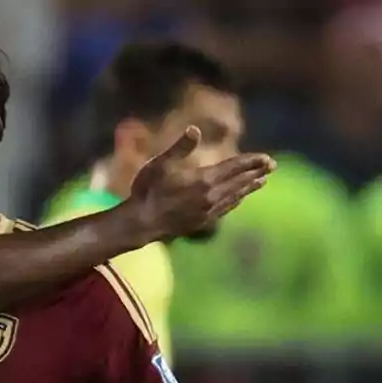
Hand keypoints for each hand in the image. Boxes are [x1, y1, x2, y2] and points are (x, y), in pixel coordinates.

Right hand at [127, 126, 274, 241]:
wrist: (140, 223)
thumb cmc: (148, 190)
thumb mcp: (160, 164)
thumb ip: (179, 148)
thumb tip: (194, 129)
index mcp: (204, 179)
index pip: (234, 168)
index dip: (251, 162)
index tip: (267, 158)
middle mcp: (211, 196)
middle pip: (239, 182)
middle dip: (256, 173)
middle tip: (272, 166)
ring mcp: (208, 210)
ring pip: (235, 197)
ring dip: (249, 188)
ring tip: (261, 182)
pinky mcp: (202, 222)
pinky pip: (225, 209)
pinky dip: (236, 201)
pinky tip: (239, 199)